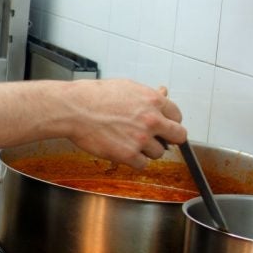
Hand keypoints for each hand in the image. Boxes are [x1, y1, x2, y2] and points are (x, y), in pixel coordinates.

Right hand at [65, 79, 185, 168]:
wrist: (74, 108)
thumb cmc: (94, 96)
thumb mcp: (126, 87)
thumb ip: (148, 94)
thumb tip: (163, 92)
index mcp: (153, 100)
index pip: (177, 116)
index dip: (169, 122)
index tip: (163, 126)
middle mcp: (152, 120)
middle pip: (178, 136)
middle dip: (168, 138)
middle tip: (156, 139)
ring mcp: (142, 138)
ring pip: (158, 153)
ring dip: (146, 150)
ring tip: (128, 142)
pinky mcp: (129, 154)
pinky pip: (142, 164)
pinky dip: (133, 161)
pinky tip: (122, 150)